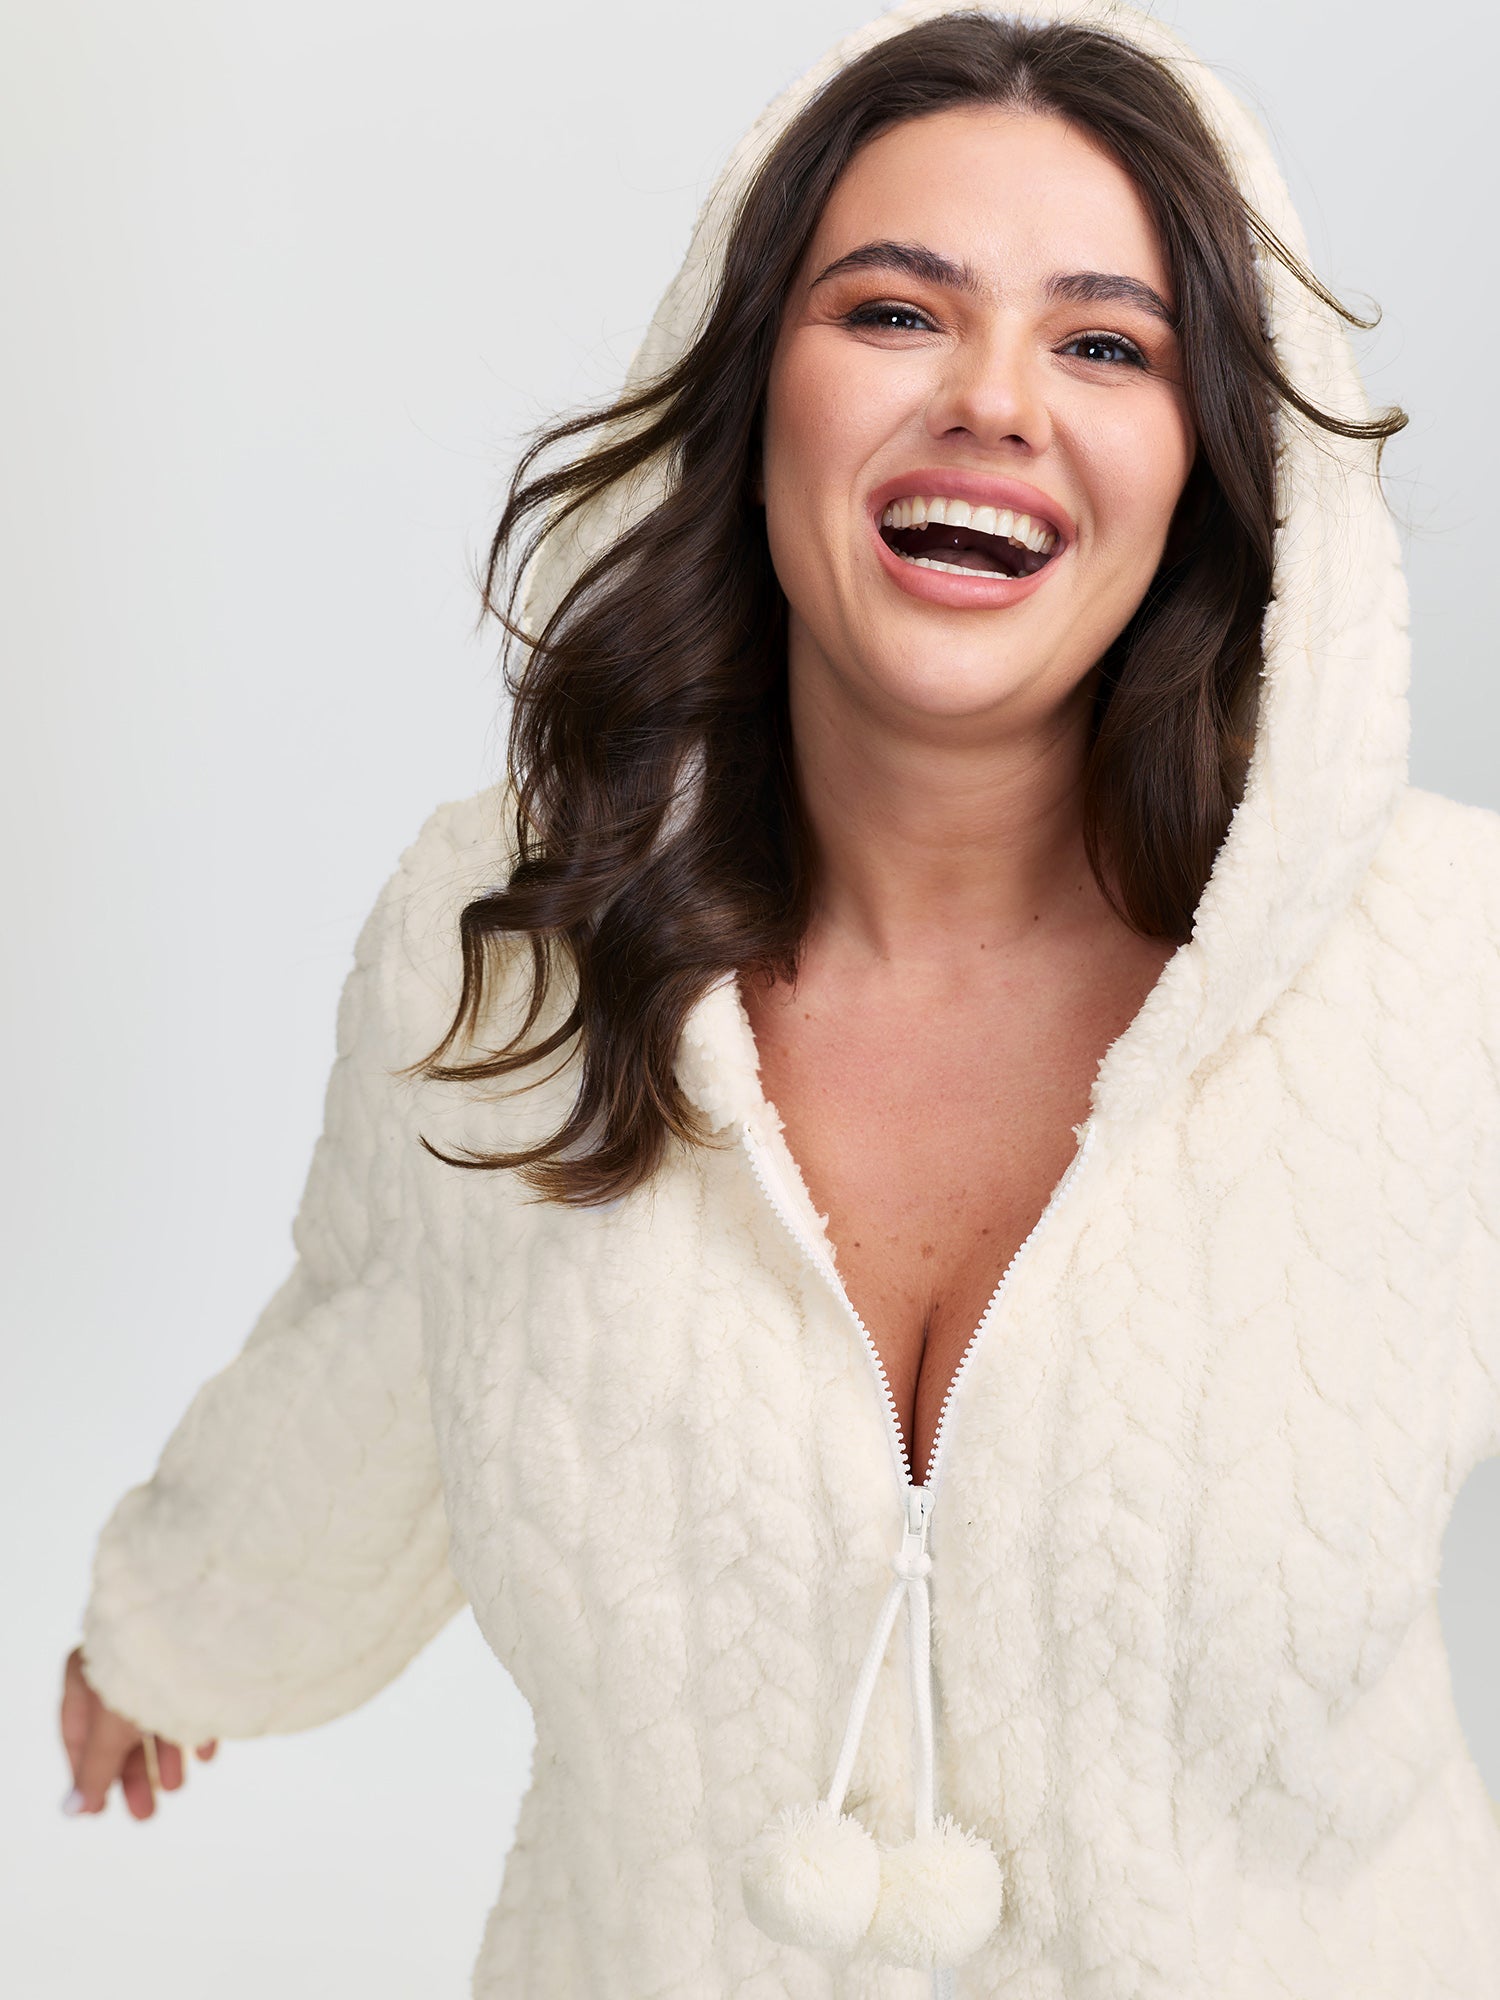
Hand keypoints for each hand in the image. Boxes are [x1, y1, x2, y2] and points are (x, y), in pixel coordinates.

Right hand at [59, 1644, 217, 1819]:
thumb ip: (95, 1768)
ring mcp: (157, 1661)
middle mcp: (119, 1665)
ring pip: (155, 1717)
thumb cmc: (142, 1671)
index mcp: (87, 1673)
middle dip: (132, 1774)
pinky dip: (193, 1730)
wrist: (199, 1623)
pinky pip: (189, 1701)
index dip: (88, 1774)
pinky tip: (204, 1755)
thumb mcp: (112, 1727)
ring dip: (164, 1758)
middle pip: (118, 1731)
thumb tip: (73, 1811)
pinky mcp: (193, 1661)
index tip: (99, 1810)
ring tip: (175, 1788)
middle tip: (145, 1815)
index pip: (77, 1733)